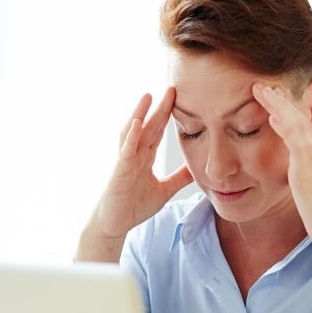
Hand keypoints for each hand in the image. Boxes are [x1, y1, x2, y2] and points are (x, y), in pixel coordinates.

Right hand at [77, 88, 192, 261]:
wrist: (115, 224)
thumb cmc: (133, 206)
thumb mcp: (164, 191)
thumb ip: (178, 179)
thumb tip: (196, 169)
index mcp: (145, 157)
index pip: (158, 132)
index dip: (168, 116)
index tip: (180, 98)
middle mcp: (134, 155)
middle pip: (148, 127)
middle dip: (159, 108)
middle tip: (172, 88)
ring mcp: (125, 162)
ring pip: (133, 133)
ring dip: (139, 114)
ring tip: (148, 96)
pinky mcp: (119, 172)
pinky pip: (125, 152)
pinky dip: (130, 137)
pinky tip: (136, 124)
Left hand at [251, 82, 311, 280]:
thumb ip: (304, 176)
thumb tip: (296, 175)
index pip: (303, 125)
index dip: (288, 111)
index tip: (272, 100)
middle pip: (300, 117)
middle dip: (281, 100)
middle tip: (263, 86)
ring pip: (297, 121)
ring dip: (278, 104)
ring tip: (261, 90)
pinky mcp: (310, 165)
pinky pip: (296, 138)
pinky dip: (284, 124)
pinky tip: (271, 115)